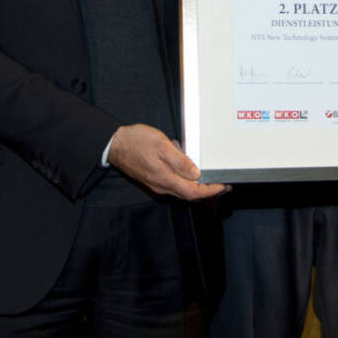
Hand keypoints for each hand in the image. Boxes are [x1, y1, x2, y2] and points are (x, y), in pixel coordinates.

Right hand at [107, 124, 227, 200]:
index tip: (223, 186)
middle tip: (221, 184)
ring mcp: (156, 185)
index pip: (193, 192)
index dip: (210, 191)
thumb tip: (196, 174)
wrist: (115, 145)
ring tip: (209, 178)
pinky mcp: (153, 180)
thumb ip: (179, 160)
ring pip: (181, 191)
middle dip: (207, 191)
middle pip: (189, 195)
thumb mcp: (161, 145)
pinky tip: (188, 171)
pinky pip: (173, 186)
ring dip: (197, 187)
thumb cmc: (136, 141)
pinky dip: (185, 182)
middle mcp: (161, 186)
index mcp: (165, 178)